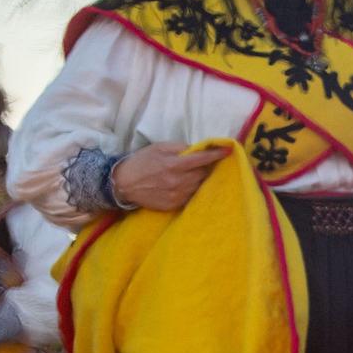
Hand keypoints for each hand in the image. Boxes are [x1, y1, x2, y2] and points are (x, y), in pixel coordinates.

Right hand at [109, 141, 224, 211]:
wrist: (124, 183)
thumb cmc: (142, 161)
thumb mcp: (159, 147)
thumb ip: (180, 147)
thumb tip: (198, 149)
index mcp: (175, 164)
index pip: (202, 159)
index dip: (217, 154)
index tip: (228, 150)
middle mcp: (178, 181)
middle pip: (204, 174)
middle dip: (208, 168)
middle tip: (207, 163)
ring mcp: (177, 195)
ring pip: (199, 186)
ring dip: (201, 180)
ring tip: (197, 175)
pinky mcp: (174, 205)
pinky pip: (191, 197)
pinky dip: (193, 190)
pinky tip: (188, 185)